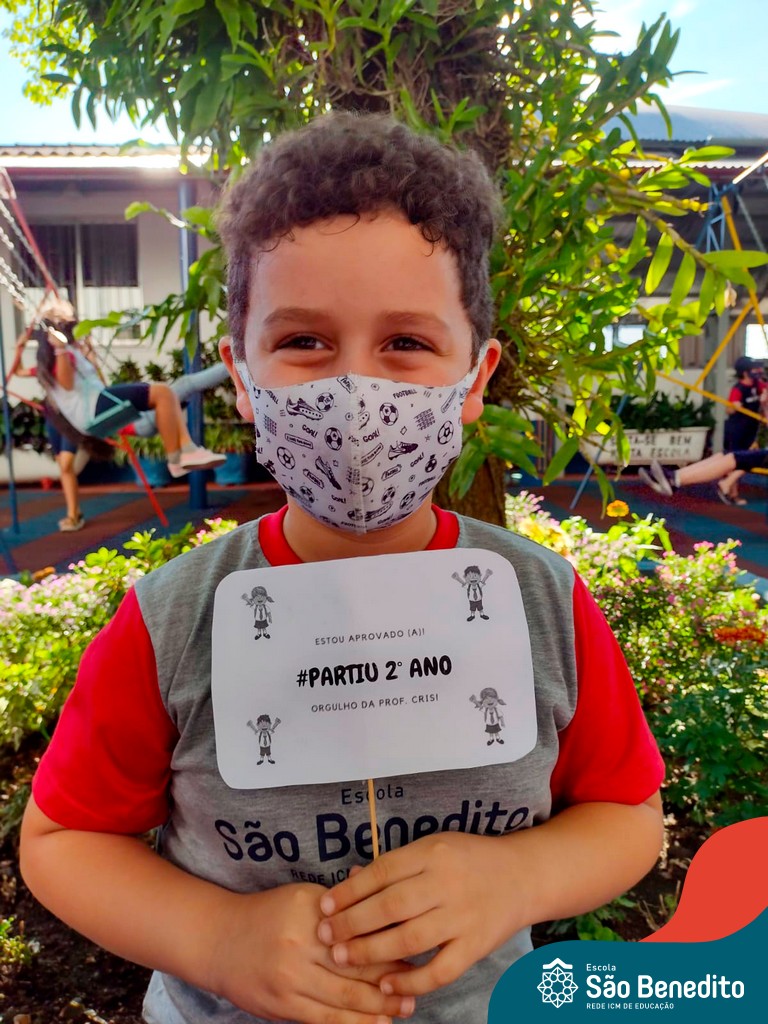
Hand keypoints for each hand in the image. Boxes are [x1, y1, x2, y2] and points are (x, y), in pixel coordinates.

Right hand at [209, 881, 415, 1022]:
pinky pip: (325, 1020)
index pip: (359, 927)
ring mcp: (291, 979)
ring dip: (379, 1006)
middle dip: (391, 977)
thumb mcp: (302, 898)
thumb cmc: (267, 914)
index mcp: (310, 912)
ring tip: (405, 1007)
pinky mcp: (283, 1007)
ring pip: (344, 996)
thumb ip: (338, 905)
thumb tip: (382, 903)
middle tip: (418, 983)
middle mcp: (301, 944)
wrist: (219, 941)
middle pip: (356, 963)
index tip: (416, 944)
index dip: (390, 939)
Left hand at [316, 833, 522, 997]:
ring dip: (371, 952)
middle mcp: (446, 883)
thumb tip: (351, 878)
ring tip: (343, 958)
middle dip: (352, 924)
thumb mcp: (433, 846)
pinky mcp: (476, 945)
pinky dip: (412, 980)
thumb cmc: (470, 858)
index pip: (382, 872)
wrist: (523, 874)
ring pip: (410, 939)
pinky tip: (387, 984)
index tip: (323, 906)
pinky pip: (440, 970)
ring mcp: (463, 916)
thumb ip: (396, 865)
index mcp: (432, 853)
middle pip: (391, 907)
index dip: (349, 891)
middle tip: (324, 936)